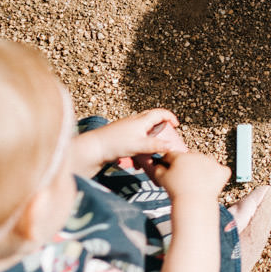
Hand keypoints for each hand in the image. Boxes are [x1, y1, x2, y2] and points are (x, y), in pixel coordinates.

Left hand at [72, 108, 186, 173]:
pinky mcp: (121, 134)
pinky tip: (137, 158)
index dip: (170, 117)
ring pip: (143, 128)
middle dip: (161, 126)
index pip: (160, 113)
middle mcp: (134, 120)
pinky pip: (136, 136)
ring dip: (150, 138)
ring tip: (151, 151)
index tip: (176, 125)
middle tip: (166, 135)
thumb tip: (171, 146)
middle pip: (152, 118)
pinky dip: (140, 144)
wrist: (94, 147)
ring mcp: (127, 126)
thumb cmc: (116, 144)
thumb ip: (155, 146)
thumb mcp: (139, 146)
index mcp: (141, 120)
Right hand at [149, 151, 230, 204]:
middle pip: (190, 157)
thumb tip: (158, 165)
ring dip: (203, 168)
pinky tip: (211, 183)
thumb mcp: (161, 179)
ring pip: (206, 162)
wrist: (194, 203)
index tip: (170, 171)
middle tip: (185, 180)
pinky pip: (221, 170)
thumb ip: (157, 169)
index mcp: (181, 156)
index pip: (172, 155)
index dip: (169, 163)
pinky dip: (218, 176)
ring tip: (198, 182)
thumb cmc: (176, 192)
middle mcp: (197, 155)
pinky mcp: (222, 171)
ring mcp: (211, 162)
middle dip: (187, 165)